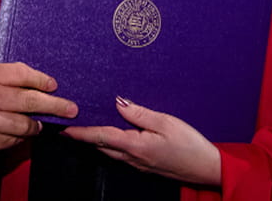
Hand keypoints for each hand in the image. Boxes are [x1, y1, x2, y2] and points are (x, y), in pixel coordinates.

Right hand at [0, 62, 77, 160]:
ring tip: (41, 126)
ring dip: (37, 127)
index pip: (23, 74)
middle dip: (56, 105)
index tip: (54, 85)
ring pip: (26, 126)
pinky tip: (19, 136)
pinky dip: (18, 139)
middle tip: (71, 109)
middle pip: (33, 100)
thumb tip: (25, 84)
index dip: (42, 80)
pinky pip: (11, 142)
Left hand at [64, 96, 220, 186]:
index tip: (64, 128)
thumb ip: (140, 113)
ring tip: (87, 126)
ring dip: (98, 140)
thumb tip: (119, 103)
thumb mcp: (166, 123)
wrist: (207, 169)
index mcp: (135, 146)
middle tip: (70, 124)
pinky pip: (122, 154)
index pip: (101, 137)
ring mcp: (139, 164)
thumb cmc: (190, 145)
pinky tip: (113, 135)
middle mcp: (133, 158)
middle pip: (102, 146)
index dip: (81, 132)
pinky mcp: (145, 165)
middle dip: (85, 136)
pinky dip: (112, 144)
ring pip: (111, 151)